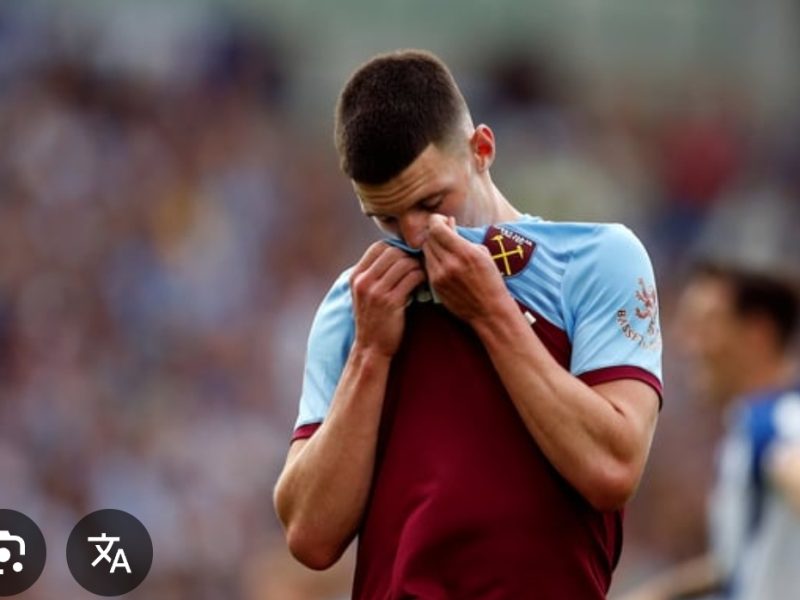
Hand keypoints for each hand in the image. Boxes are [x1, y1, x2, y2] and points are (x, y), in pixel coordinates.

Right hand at [349, 241, 425, 357]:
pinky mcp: (391, 302)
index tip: (407, 255)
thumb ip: (374, 274)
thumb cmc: (373, 320)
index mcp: (356, 276)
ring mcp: (376, 291)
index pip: (378, 247)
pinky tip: (424, 282)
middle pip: (392, 252)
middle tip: (421, 260)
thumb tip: (396, 252)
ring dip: (417, 265)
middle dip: (409, 254)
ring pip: (404, 263)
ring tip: (423, 271)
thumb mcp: (365, 294)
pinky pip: (412, 278)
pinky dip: (421, 276)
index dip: (396, 247)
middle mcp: (363, 281)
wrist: (371, 348)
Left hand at [422, 215, 513, 324]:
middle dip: (434, 233)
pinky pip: (427, 266)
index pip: (436, 228)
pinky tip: (443, 262)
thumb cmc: (491, 281)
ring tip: (445, 248)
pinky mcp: (435, 286)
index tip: (442, 221)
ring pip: (425, 252)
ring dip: (432, 246)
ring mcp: (440, 276)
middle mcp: (449, 264)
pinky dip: (432, 260)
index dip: (436, 220)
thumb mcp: (482, 253)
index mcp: (464, 252)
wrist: (490, 311)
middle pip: (428, 239)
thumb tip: (448, 222)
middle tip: (443, 233)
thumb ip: (462, 237)